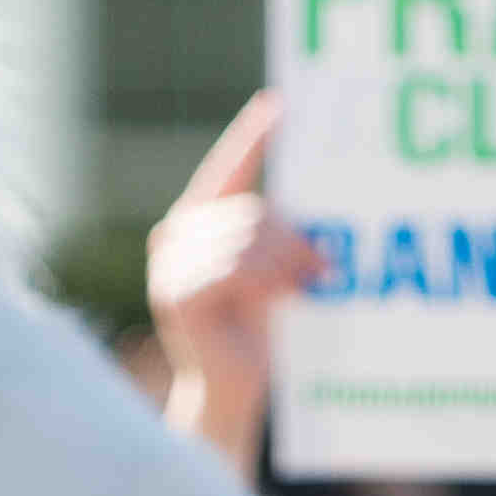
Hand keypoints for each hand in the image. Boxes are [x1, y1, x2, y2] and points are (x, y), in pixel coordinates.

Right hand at [144, 92, 310, 478]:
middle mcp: (175, 236)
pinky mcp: (177, 294)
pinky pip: (236, 270)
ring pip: (249, 240)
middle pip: (252, 211)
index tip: (279, 105)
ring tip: (311, 285)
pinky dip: (269, 283)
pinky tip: (286, 298)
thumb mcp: (271, 273)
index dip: (252, 137)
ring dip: (289, 264)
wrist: (234, 390)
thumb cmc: (258, 331)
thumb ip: (274, 237)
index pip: (227, 169)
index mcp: (196, 222)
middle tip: (325, 266)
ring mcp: (170, 265)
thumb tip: (313, 213)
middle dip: (294, 239)